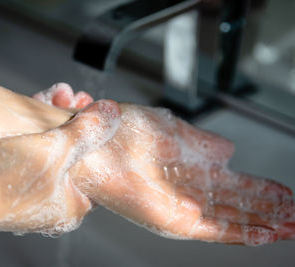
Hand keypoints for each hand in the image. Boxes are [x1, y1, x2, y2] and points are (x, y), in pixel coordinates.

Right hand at [0, 100, 119, 264]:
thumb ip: (87, 131)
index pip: (96, 169)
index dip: (99, 138)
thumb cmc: (6, 180)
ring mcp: (28, 189)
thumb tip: (112, 113)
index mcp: (71, 204)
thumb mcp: (56, 150)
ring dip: (54, 118)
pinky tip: (37, 101)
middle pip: (73, 154)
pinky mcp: (7, 177)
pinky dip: (34, 125)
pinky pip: (29, 146)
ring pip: (50, 147)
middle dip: (76, 120)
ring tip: (59, 92)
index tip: (96, 113)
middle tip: (76, 97)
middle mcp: (52, 201)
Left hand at [37, 85, 294, 244]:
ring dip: (262, 223)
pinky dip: (240, 232)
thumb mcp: (171, 130)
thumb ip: (202, 144)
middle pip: (234, 206)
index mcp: (186, 168)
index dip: (259, 191)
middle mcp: (184, 191)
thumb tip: (230, 151)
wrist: (92, 140)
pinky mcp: (170, 219)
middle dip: (267, 210)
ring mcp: (178, 206)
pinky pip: (212, 230)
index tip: (285, 193)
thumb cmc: (122, 130)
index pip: (231, 186)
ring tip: (291, 225)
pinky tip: (265, 233)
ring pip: (229, 220)